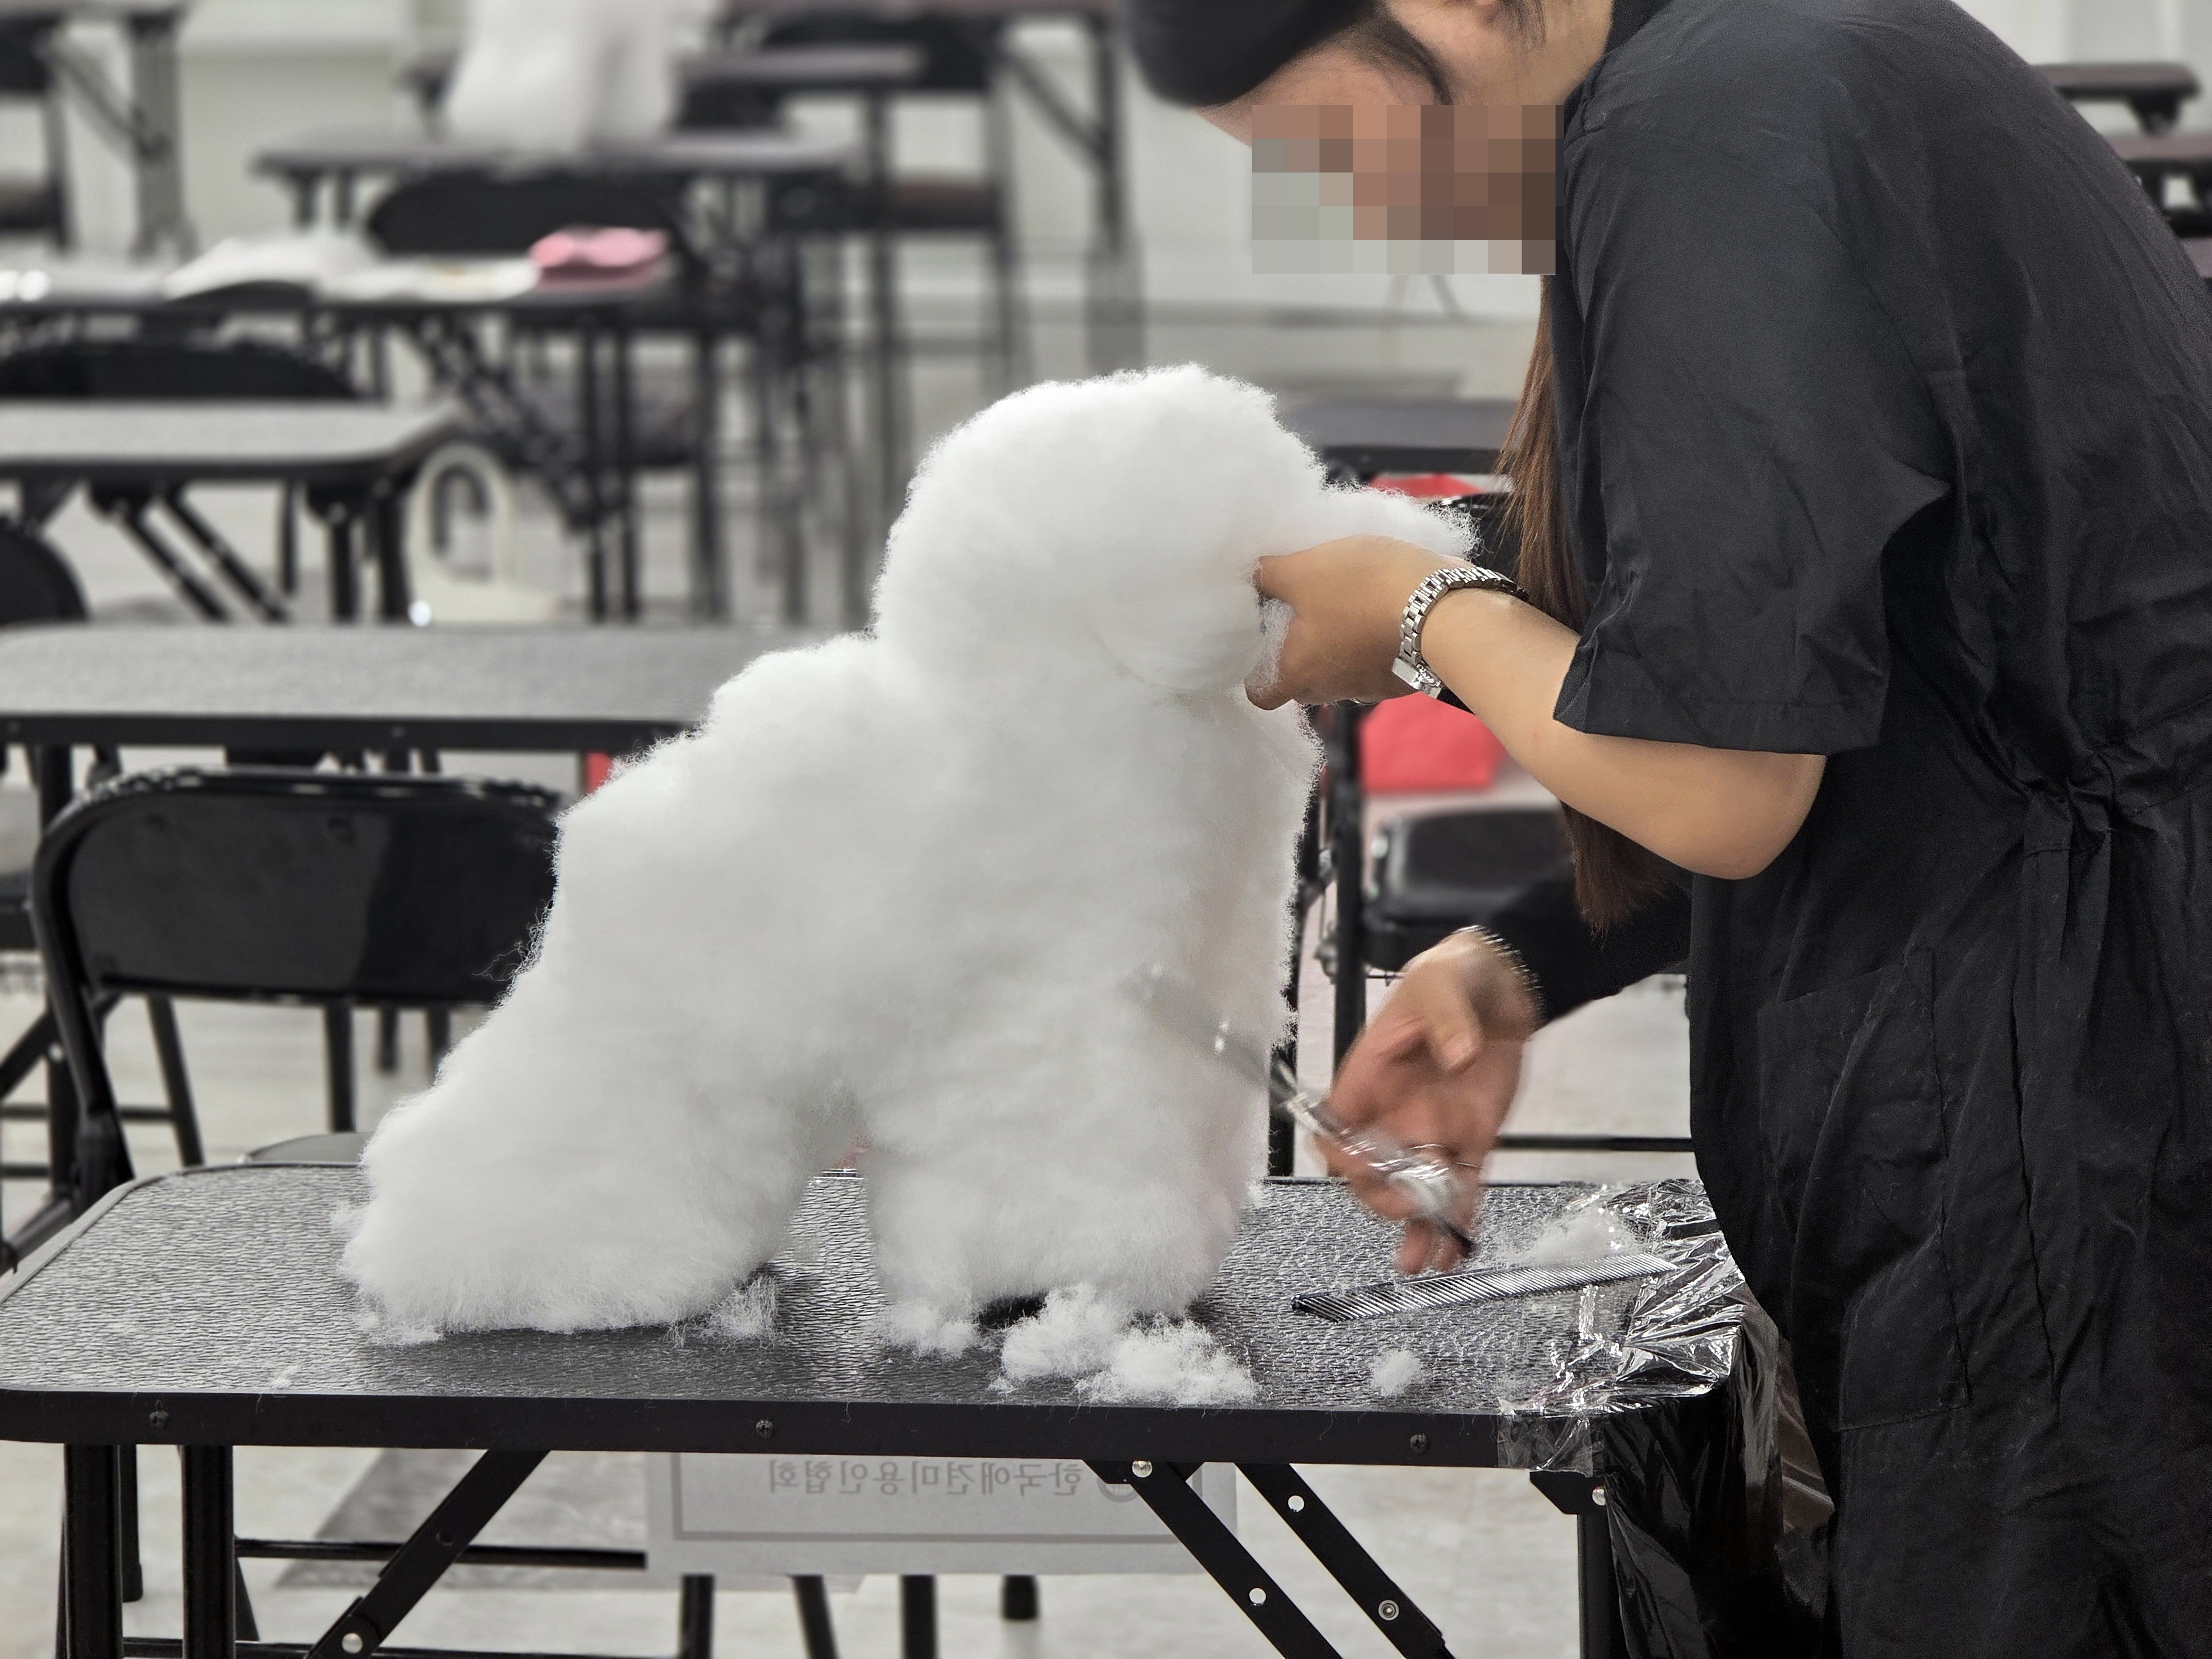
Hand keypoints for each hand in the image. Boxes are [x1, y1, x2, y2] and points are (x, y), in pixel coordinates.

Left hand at [1250, 536, 1461, 708]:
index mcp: (1297, 674)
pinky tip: (1381, 607)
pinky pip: (1375, 662)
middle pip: (1300, 680)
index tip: (1263, 637)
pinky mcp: (1402, 678)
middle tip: (1304, 607)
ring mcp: (1369, 688)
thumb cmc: (1365, 590)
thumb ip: (1267, 573)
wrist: (1445, 607)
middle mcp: (1331, 691)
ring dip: (1339, 643)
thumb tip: (1250, 574)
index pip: (1261, 693)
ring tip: (1348, 600)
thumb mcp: (1304, 568)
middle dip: (1298, 650)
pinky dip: (1373, 641)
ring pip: (1339, 670)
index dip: (1256, 669)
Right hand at [1321, 931, 1540, 1272]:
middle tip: (1407, 1206)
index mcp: (1370, 1078)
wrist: (1505, 984)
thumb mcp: (1442, 981)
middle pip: (1373, 1172)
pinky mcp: (1472, 1141)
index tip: (1356, 1169)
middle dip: (1383, 1197)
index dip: (1340, 1154)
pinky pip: (1462, 1187)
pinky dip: (1460, 1219)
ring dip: (1417, 1227)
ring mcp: (1433, 1132)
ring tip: (1423, 1259)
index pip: (1338, 1128)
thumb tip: (1456, 1053)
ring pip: (1416, 1191)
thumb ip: (1447, 1015)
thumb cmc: (1456, 975)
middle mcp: (1395, 1114)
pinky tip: (1457, 1249)